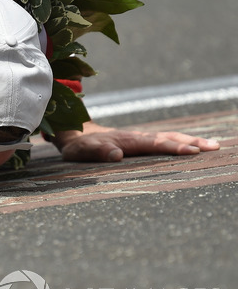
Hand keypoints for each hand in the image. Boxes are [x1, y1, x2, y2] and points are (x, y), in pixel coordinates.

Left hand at [52, 121, 219, 162]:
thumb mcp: (81, 151)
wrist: (74, 133)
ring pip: (168, 137)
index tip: (192, 151)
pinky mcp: (139, 141)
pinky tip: (192, 146)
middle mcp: (136, 137)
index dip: (172, 148)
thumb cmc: (78, 146)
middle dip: (191, 142)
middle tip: (214, 147)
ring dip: (189, 141)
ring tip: (212, 145)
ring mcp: (139, 138)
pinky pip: (163, 140)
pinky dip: (179, 142)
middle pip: (167, 138)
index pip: (154, 144)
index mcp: (126, 141)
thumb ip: (97, 151)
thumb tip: (117, 154)